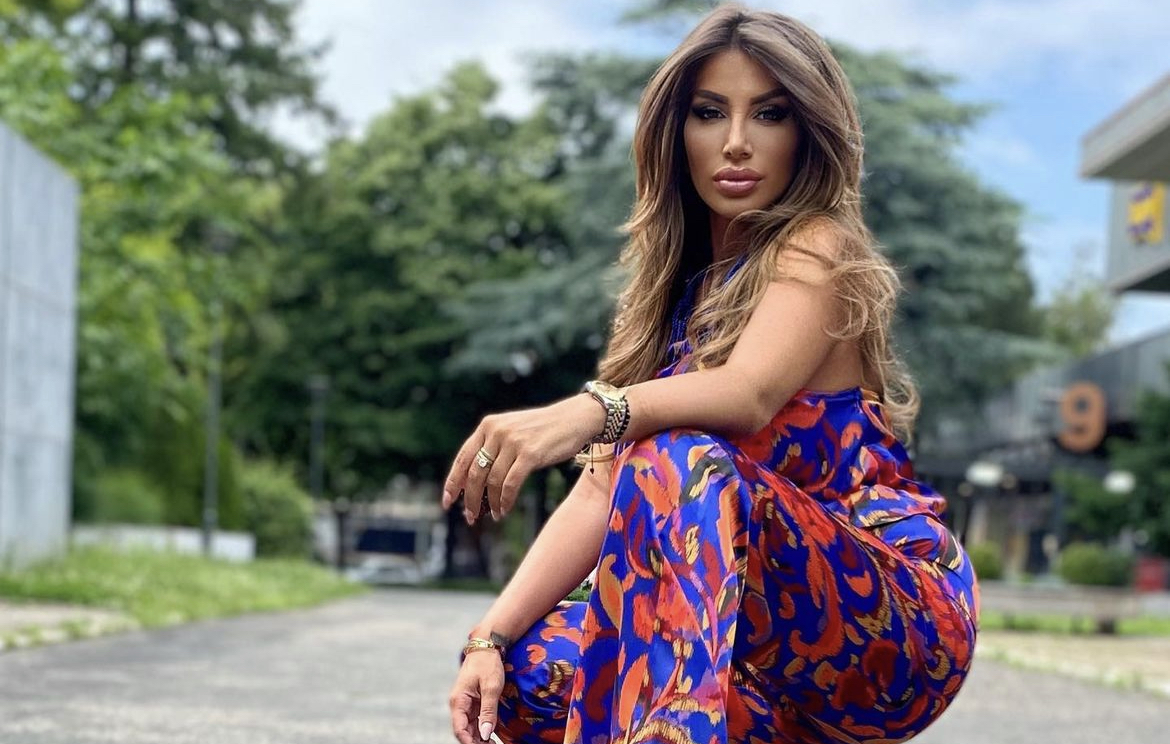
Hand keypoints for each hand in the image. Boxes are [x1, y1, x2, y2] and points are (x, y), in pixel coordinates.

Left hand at [441, 394, 603, 522]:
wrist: (575, 418)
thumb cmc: (543, 430)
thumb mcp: (512, 431)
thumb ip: (493, 448)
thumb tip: (476, 484)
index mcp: (488, 425)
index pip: (462, 458)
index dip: (452, 483)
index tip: (448, 502)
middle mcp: (497, 432)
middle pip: (474, 473)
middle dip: (470, 499)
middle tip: (470, 517)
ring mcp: (513, 442)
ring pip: (491, 482)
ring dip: (490, 503)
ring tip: (493, 515)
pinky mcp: (530, 454)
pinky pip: (510, 485)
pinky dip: (504, 501)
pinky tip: (504, 510)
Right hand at [448, 650, 504, 743]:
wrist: (487, 647)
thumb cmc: (488, 664)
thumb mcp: (491, 687)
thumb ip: (488, 711)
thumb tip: (484, 734)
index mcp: (459, 701)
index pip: (459, 729)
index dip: (469, 742)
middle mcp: (459, 705)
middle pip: (465, 731)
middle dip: (476, 741)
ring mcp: (466, 704)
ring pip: (471, 727)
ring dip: (481, 737)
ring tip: (494, 743)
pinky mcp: (474, 702)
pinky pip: (477, 720)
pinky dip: (484, 728)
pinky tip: (494, 735)